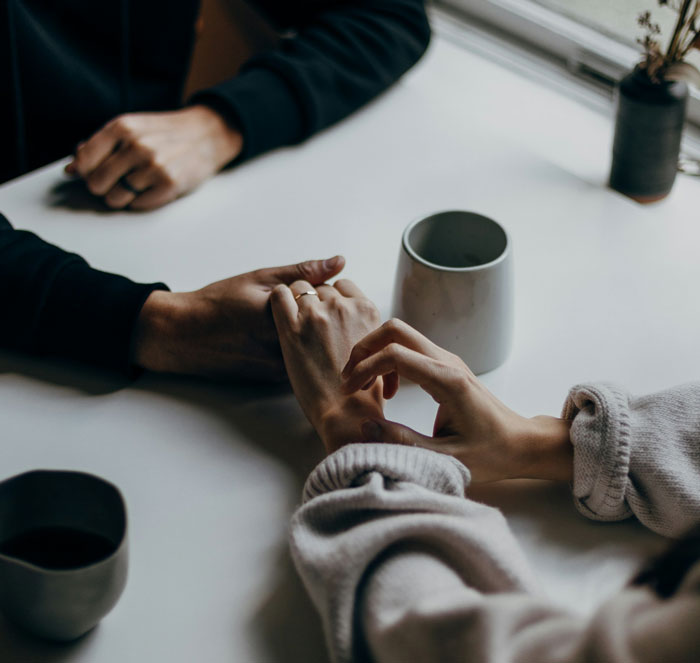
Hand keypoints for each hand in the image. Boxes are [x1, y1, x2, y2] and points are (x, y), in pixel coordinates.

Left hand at [66, 105, 242, 209]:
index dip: (84, 172)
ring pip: (115, 199)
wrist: (206, 135)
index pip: (83, 161)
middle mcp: (136, 146)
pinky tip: (152, 188)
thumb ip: (100, 146)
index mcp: (122, 127)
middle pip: (96, 184)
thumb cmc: (165, 134)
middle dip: (103, 186)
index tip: (93, 172)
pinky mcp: (169, 185)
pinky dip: (140, 201)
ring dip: (122, 196)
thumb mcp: (131, 128)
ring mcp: (153, 167)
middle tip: (118, 180)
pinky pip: (137, 205)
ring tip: (137, 184)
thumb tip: (70, 169)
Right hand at [131, 256, 344, 379]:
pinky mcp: (275, 380)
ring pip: (315, 349)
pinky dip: (302, 351)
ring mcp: (280, 367)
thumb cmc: (218, 304)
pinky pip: (302, 362)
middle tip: (300, 306)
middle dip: (323, 317)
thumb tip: (339, 262)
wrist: (184, 336)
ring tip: (280, 324)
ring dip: (314, 336)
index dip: (324, 295)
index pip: (328, 305)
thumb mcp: (260, 279)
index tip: (309, 290)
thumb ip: (302, 272)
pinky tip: (277, 339)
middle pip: (326, 330)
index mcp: (282, 318)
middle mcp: (284, 347)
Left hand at [270, 279, 383, 453]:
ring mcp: (317, 314)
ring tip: (294, 323)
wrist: (346, 411)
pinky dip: (278, 300)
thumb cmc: (362, 390)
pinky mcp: (292, 327)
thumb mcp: (376, 349)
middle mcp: (343, 307)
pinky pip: (279, 294)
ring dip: (295, 301)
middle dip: (314, 301)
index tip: (327, 312)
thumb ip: (365, 327)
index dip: (333, 297)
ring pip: (299, 287)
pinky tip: (279, 314)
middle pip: (321, 287)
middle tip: (310, 324)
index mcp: (366, 310)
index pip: (344, 285)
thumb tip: (354, 322)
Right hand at [341, 319, 572, 481]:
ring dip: (375, 353)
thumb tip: (365, 427)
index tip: (349, 390)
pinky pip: (410, 349)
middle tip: (350, 379)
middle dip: (365, 348)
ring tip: (364, 386)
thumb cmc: (491, 453)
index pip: (395, 354)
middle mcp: (447, 362)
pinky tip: (388, 391)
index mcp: (447, 381)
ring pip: (401, 335)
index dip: (364, 368)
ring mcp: (448, 360)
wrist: (521, 443)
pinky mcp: (446, 365)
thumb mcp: (445, 458)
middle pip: (395, 329)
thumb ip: (403, 442)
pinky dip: (389, 361)